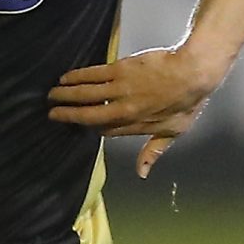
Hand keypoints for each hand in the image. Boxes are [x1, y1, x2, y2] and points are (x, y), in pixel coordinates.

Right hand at [48, 45, 226, 175]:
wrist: (192, 73)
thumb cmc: (187, 102)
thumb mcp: (174, 132)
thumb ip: (154, 152)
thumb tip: (141, 173)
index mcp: (134, 126)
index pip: (105, 130)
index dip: (89, 127)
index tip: (78, 124)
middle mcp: (123, 110)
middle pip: (88, 115)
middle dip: (67, 114)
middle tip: (51, 112)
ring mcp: (120, 89)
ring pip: (86, 94)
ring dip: (66, 94)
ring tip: (52, 94)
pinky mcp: (120, 70)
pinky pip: (92, 74)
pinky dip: (77, 76)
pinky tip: (66, 77)